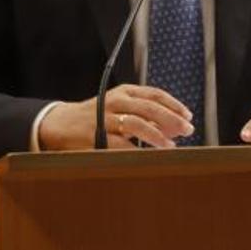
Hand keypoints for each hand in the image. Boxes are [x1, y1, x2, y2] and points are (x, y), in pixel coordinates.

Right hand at [38, 84, 194, 150]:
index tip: (188, 116)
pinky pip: (120, 145)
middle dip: (171, 119)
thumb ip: (145, 114)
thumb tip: (175, 128)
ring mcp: (105, 118)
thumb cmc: (98, 116)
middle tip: (187, 130)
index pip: (154, 94)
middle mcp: (115, 101)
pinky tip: (147, 157)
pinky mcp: (96, 137)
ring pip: (136, 124)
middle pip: (149, 107)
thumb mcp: (120, 106)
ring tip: (170, 146)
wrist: (62, 124)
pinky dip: (136, 151)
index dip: (174, 105)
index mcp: (124, 91)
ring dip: (156, 135)